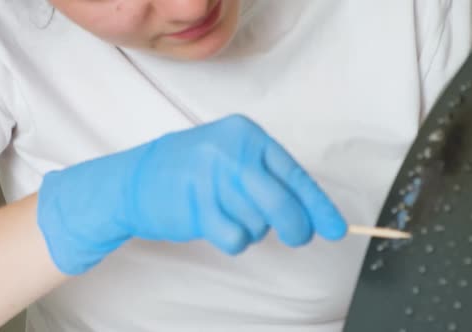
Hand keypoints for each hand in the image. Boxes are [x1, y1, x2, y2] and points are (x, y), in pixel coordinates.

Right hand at [37, 115, 346, 274]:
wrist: (135, 178)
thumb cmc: (188, 169)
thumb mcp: (229, 155)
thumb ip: (267, 176)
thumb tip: (311, 212)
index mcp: (245, 134)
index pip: (294, 174)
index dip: (318, 206)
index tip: (336, 229)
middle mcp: (231, 152)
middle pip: (283, 203)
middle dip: (296, 227)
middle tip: (296, 237)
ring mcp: (212, 179)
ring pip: (259, 223)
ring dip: (251, 228)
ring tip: (226, 212)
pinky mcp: (196, 207)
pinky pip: (236, 238)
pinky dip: (234, 240)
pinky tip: (218, 226)